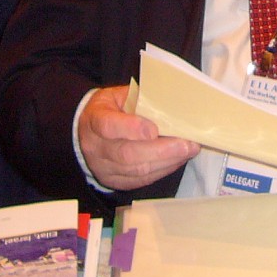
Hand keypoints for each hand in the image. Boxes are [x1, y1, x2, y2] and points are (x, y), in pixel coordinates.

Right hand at [78, 86, 199, 189]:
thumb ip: (140, 99)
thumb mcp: (119, 95)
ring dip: (166, 162)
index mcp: (94, 119)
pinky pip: (140, 180)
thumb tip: (173, 103)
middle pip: (127, 154)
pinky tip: (177, 160)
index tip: (154, 129)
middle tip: (186, 144)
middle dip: (161, 150)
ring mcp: (103, 168)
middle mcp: (95, 147)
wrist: (88, 130)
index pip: (108, 126)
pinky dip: (162, 170)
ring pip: (136, 170)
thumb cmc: (111, 108)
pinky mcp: (113, 181)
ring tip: (188, 151)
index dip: (132, 128)